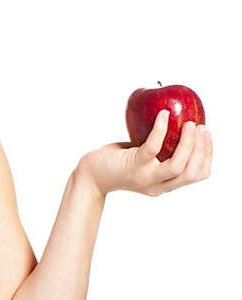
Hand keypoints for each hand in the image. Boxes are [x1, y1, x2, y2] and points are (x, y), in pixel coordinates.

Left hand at [78, 111, 212, 196]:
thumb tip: (180, 120)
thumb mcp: (144, 160)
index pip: (197, 175)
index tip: (207, 136)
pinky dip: (161, 129)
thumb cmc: (117, 162)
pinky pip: (152, 147)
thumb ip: (162, 150)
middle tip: (202, 127)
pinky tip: (162, 114)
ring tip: (190, 123)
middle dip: (202, 149)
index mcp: (165, 185)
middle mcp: (158, 185)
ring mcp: (146, 177)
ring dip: (188, 143)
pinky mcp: (133, 165)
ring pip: (177, 165)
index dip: (208, 155)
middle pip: (192, 172)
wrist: (90, 175)